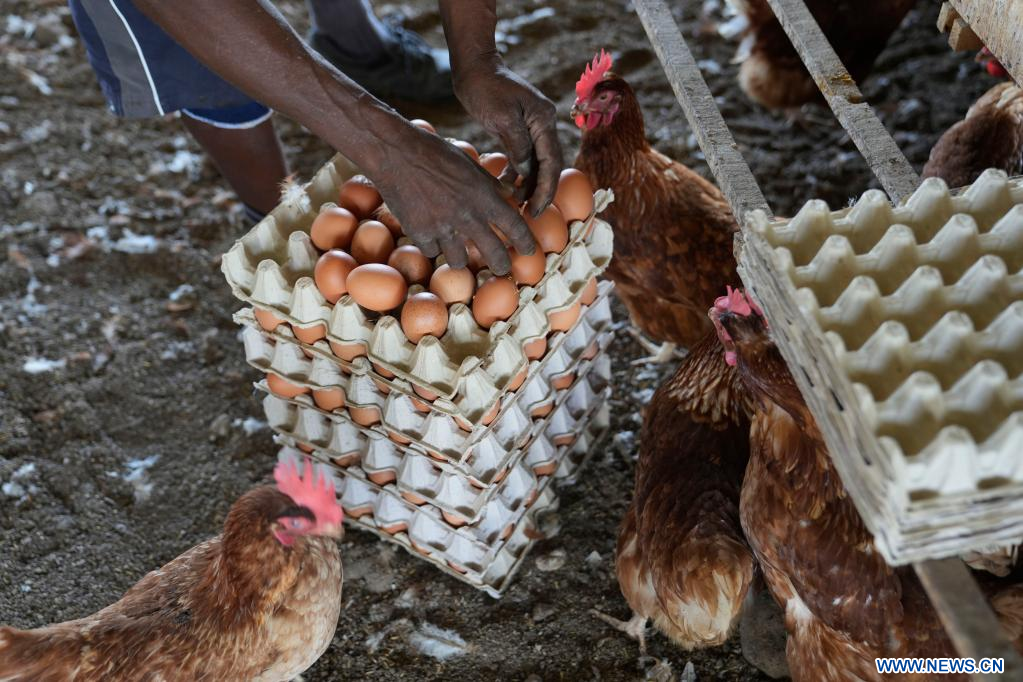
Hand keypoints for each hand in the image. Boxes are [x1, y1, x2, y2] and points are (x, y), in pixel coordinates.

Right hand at [372, 125, 536, 274]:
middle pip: (494, 255)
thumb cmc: (434, 152)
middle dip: (501, 266)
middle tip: (502, 268)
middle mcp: (467, 216)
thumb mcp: (469, 164)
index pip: (515, 227)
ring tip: (459, 251)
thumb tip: (510, 196)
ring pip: (459, 260)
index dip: (526, 242)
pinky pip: (432, 251)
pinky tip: (431, 235)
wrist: (395, 153)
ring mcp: (442, 228)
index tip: (530, 251)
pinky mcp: (419, 233)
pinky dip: (433, 246)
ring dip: (461, 257)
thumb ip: (490, 184)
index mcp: (484, 196)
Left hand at [454, 58, 563, 217]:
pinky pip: (523, 158)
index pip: (551, 162)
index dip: (545, 189)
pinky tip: (507, 187)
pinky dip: (517, 174)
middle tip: (528, 215)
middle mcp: (543, 125)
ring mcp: (533, 128)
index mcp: (544, 120)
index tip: (535, 209)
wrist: (474, 67)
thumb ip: (517, 145)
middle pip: (548, 166)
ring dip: (528, 185)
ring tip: (516, 205)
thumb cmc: (486, 87)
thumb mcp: (501, 116)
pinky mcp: (519, 131)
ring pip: (536, 165)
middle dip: (540, 192)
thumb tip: (526, 172)